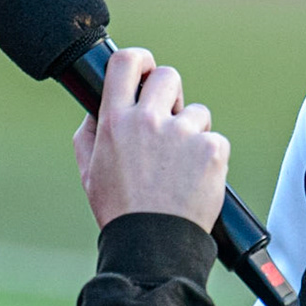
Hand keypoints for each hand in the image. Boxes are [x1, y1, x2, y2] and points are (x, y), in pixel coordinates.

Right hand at [73, 47, 228, 231]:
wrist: (154, 245)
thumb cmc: (121, 211)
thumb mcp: (89, 173)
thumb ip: (89, 134)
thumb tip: (96, 108)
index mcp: (115, 121)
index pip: (126, 62)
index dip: (140, 60)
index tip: (146, 70)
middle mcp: (148, 121)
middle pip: (169, 77)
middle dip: (172, 96)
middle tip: (170, 122)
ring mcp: (183, 134)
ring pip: (197, 113)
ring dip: (192, 132)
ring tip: (180, 167)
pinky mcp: (212, 149)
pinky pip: (216, 140)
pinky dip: (210, 158)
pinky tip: (196, 179)